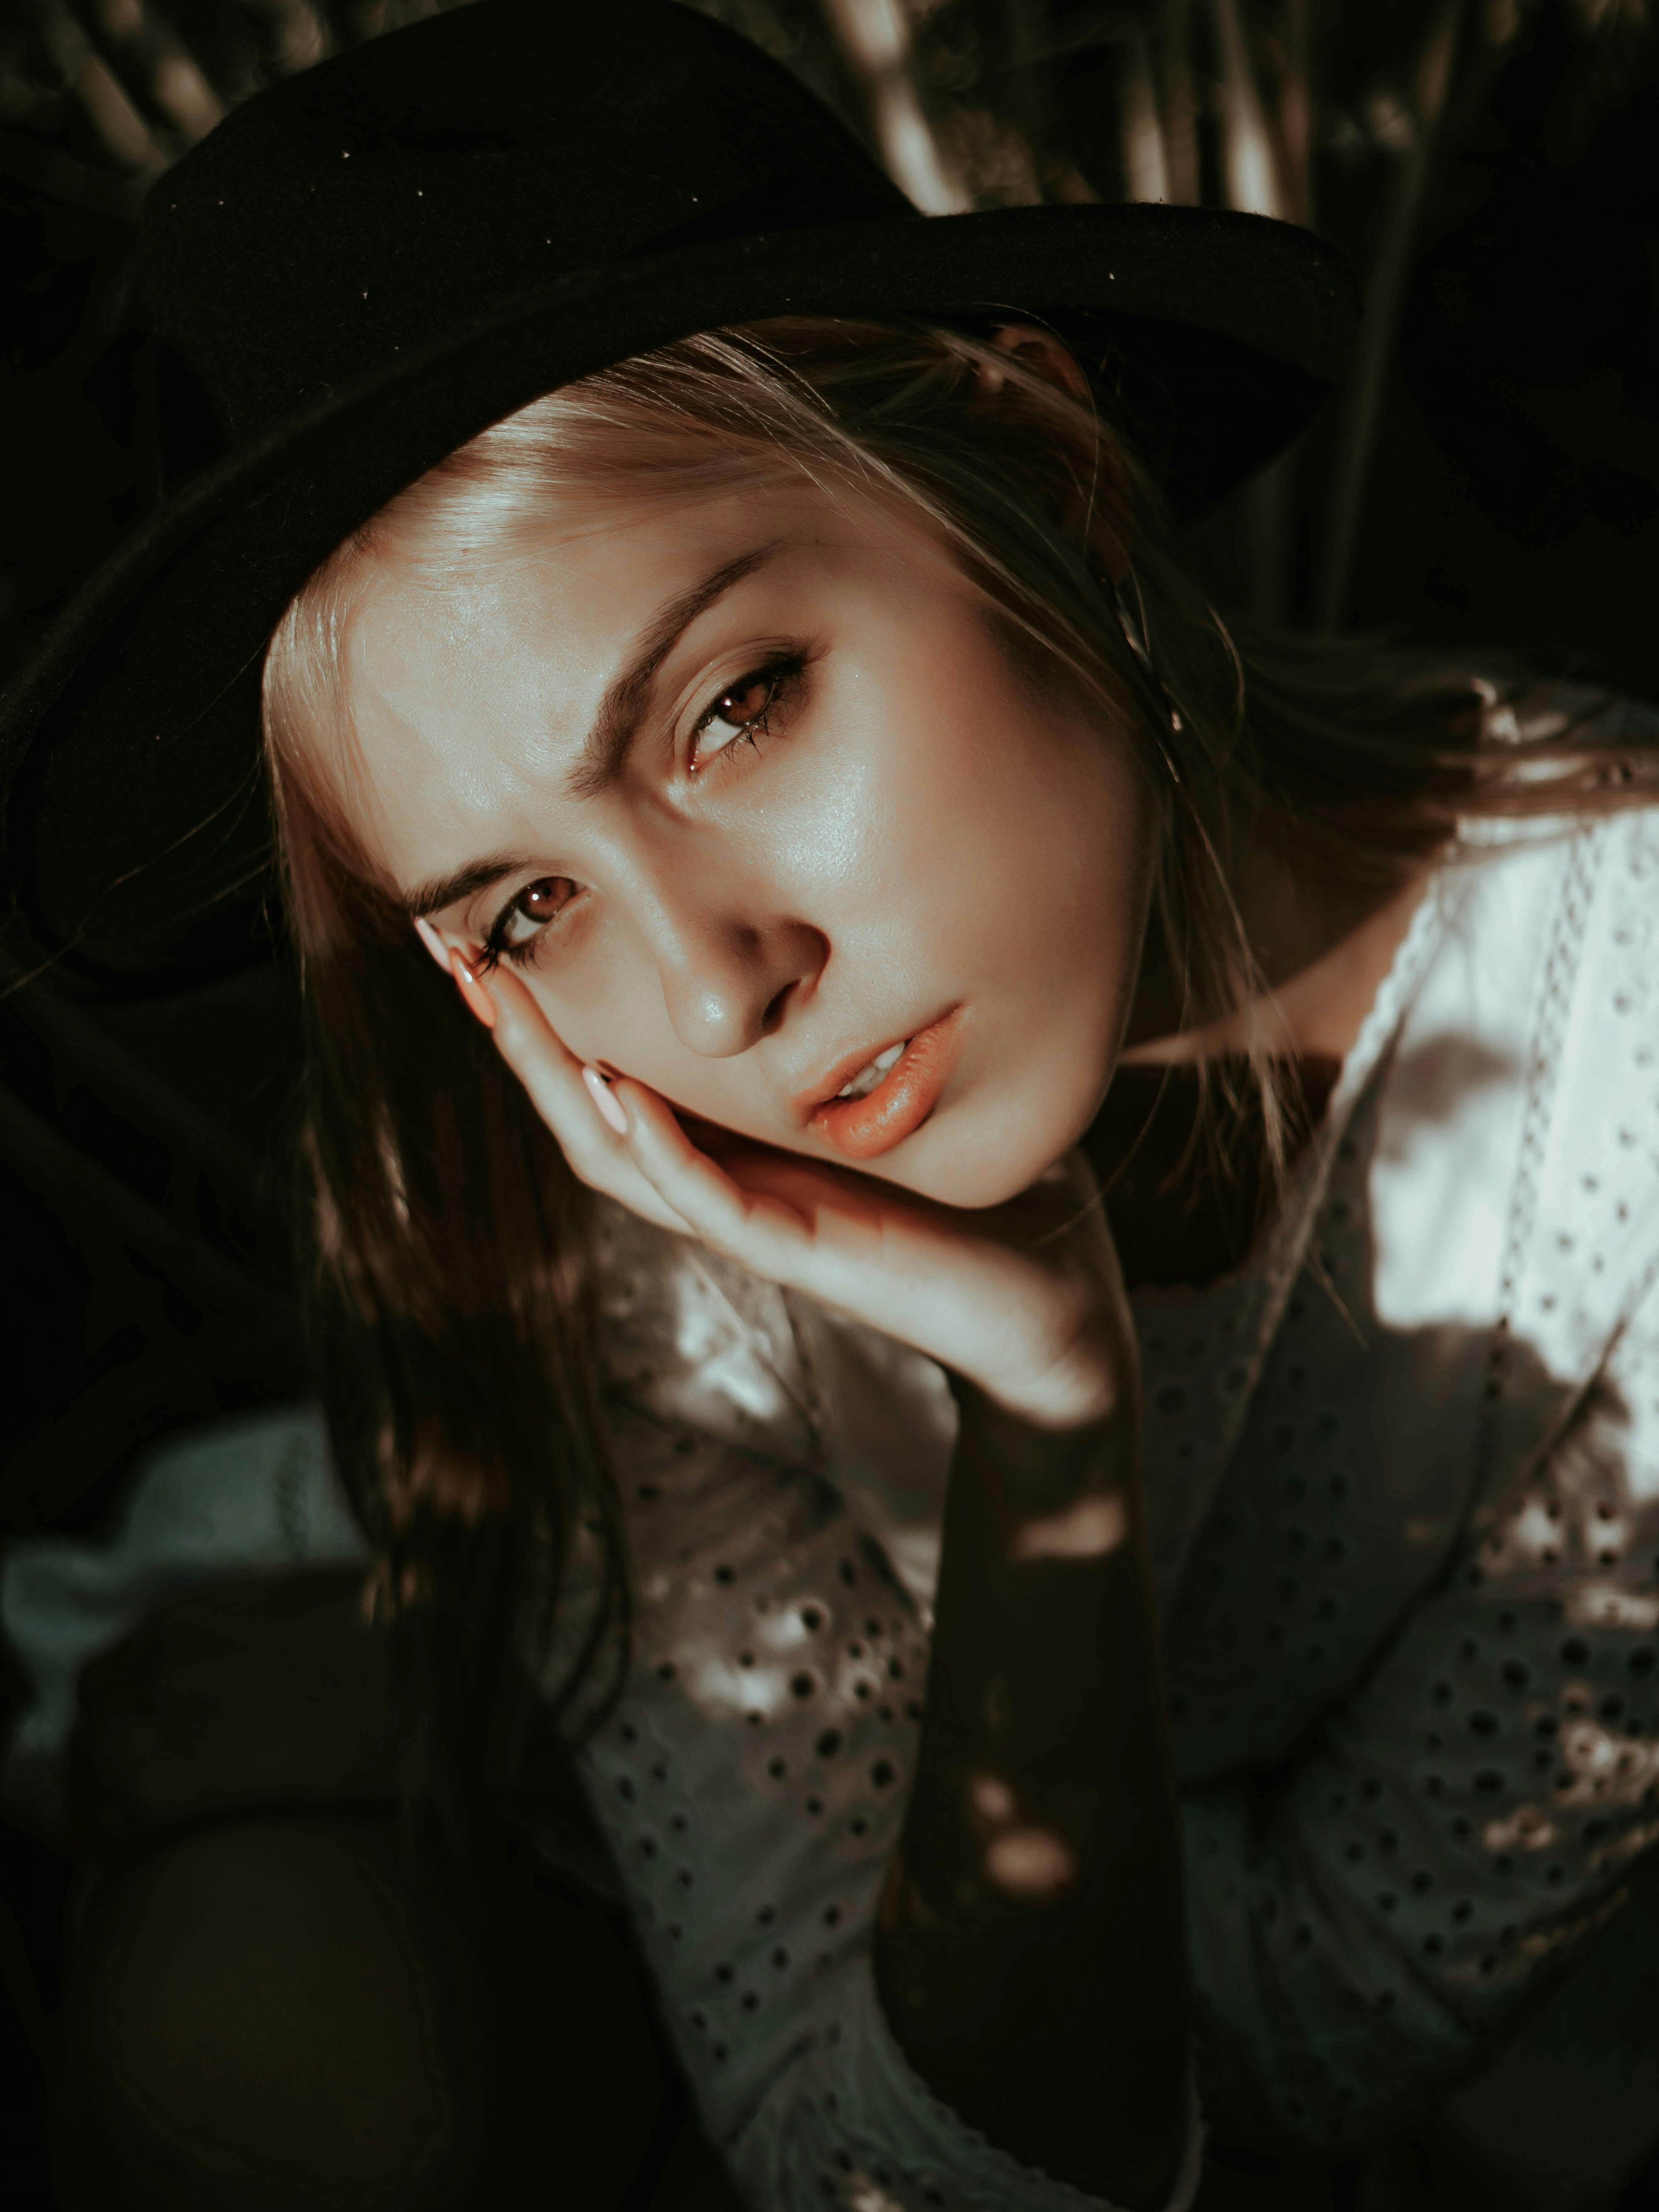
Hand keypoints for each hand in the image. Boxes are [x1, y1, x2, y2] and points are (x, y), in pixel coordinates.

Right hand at [472, 960, 1135, 1430]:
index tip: (484, 935)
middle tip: (454, 955)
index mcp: (733, 1151)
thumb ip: (843, 1033)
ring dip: (557, 1084)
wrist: (1048, 1305)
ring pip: (622, 1158)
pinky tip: (617, 1093)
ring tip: (505, 1006)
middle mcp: (724, 1189)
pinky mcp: (801, 1254)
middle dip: (517, 1037)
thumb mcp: (894, 1092)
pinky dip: (658, 1149)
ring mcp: (755, 1226)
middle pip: (583, 1115)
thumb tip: (825, 926)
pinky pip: (709, 1204)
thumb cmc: (977, 1197)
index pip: (608, 1080)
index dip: (540, 1018)